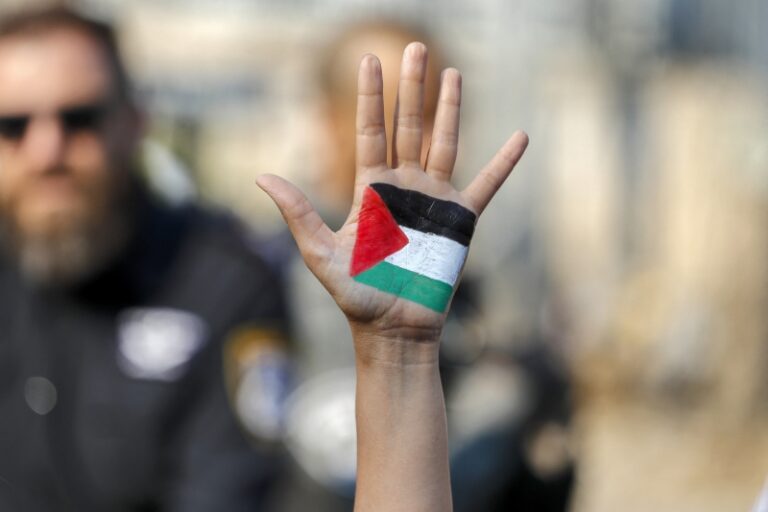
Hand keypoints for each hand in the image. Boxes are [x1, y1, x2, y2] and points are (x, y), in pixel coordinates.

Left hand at [257, 42, 527, 351]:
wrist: (393, 329)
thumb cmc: (356, 296)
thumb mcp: (321, 254)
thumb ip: (298, 213)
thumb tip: (261, 177)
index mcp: (370, 190)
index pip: (370, 131)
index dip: (370, 96)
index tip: (368, 59)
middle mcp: (403, 187)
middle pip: (408, 125)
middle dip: (411, 87)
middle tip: (415, 46)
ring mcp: (433, 200)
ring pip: (444, 143)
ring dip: (449, 109)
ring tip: (453, 73)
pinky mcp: (460, 221)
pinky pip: (486, 185)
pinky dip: (504, 163)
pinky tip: (520, 137)